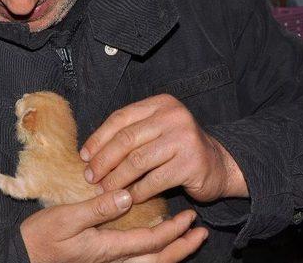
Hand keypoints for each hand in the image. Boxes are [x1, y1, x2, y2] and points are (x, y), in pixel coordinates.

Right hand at [20, 189, 207, 262]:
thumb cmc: (42, 236)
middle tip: (200, 232)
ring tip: (188, 238)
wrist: (24, 255)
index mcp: (108, 249)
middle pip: (157, 260)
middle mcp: (114, 259)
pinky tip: (158, 242)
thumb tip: (126, 195)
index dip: (173, 231)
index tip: (189, 217)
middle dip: (182, 247)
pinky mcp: (103, 258)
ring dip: (172, 252)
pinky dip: (154, 253)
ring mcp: (109, 261)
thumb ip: (97, 208)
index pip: (151, 242)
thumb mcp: (67, 218)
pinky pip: (138, 260)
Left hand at [80, 94, 248, 204]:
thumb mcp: (156, 131)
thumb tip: (89, 152)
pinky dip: (137, 192)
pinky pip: (154, 181)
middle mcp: (173, 116)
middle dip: (103, 160)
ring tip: (104, 190)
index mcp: (161, 103)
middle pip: (126, 139)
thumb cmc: (177, 149)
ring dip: (116, 179)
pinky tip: (128, 198)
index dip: (98, 138)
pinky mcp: (191, 163)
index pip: (121, 118)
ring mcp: (184, 138)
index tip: (84, 157)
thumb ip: (130, 134)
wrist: (218, 165)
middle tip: (90, 177)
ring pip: (137, 161)